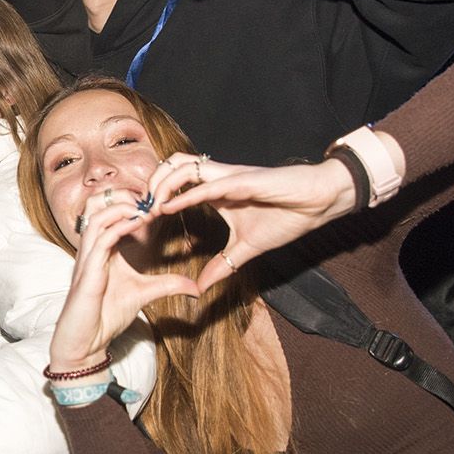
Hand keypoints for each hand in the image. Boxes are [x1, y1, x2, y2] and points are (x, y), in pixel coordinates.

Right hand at [50, 191, 198, 371]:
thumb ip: (168, 285)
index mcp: (102, 248)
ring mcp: (87, 258)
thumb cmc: (106, 315)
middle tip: (151, 200)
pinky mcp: (87, 271)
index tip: (158, 203)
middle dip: (123, 196)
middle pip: (97, 204)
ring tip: (146, 208)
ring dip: (121, 207)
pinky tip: (138, 224)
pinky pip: (101, 239)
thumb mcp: (145, 294)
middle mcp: (91, 248)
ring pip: (96, 216)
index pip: (109, 212)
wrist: (86, 341)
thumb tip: (196, 287)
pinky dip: (119, 227)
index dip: (131, 202)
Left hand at [149, 151, 360, 290]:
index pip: (174, 185)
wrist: (318, 203)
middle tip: (135, 212)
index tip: (135, 222)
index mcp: (214, 191)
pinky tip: (169, 206)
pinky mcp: (244, 180)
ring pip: (182, 166)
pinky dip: (187, 193)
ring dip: (161, 185)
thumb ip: (223, 265)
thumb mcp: (246, 248)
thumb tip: (202, 287)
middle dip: (149, 187)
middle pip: (170, 168)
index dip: (153, 200)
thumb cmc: (286, 217)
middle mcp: (216, 178)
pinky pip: (209, 183)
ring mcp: (229, 176)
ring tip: (148, 208)